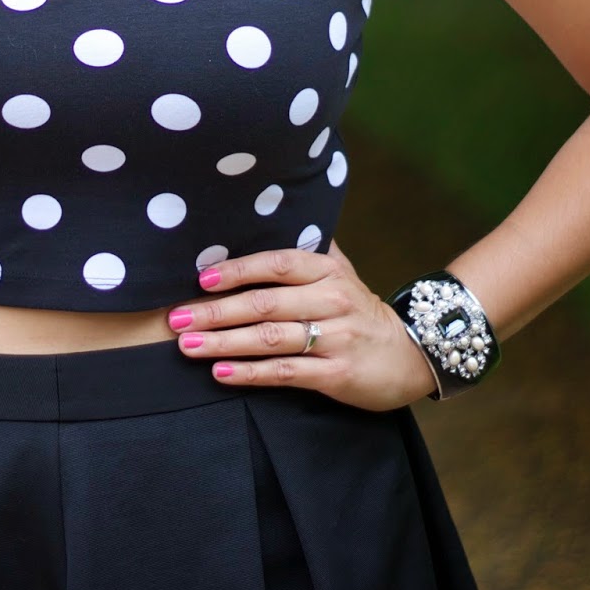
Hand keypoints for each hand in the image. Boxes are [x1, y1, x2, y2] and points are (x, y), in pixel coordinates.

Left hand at [166, 239, 437, 410]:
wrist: (413, 354)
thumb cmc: (361, 311)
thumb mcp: (341, 273)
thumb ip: (308, 249)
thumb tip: (268, 216)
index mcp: (328, 271)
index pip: (277, 264)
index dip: (237, 270)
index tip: (201, 279)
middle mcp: (332, 300)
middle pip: (264, 304)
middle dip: (215, 311)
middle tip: (176, 318)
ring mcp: (335, 338)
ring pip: (269, 338)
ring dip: (223, 342)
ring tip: (188, 345)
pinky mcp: (337, 373)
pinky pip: (286, 372)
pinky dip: (250, 373)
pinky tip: (221, 373)